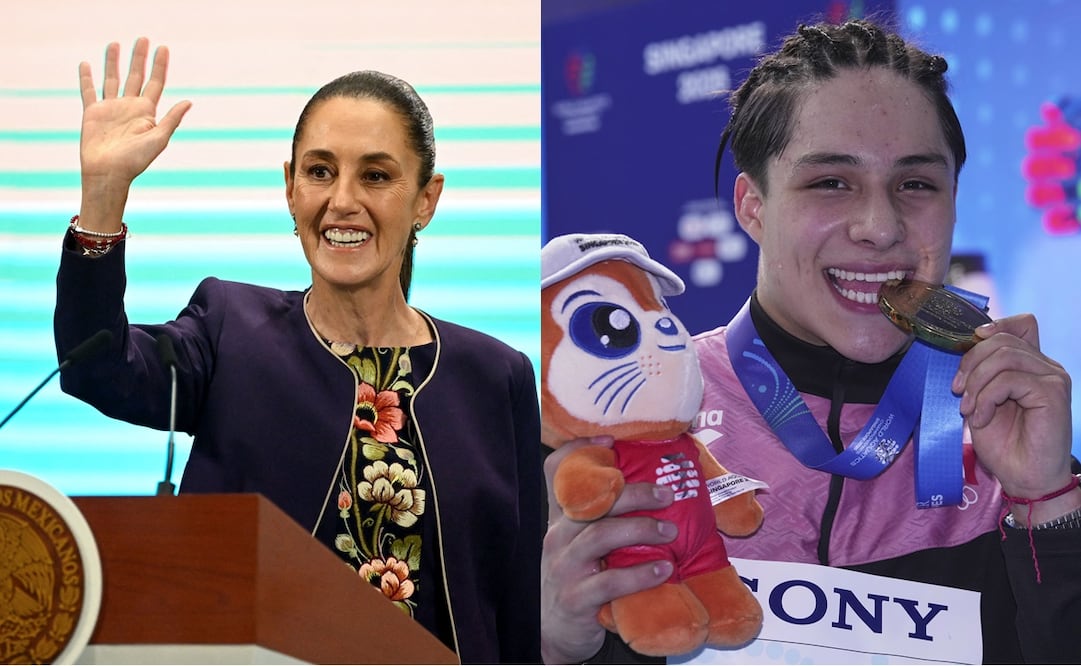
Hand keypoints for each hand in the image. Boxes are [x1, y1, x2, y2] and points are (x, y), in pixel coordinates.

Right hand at [78, 38, 190, 226]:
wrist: (108, 173)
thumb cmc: (135, 161)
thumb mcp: (158, 139)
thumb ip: (171, 119)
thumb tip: (189, 101)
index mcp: (146, 112)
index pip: (155, 83)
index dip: (160, 66)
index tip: (163, 48)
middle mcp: (129, 107)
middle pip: (135, 76)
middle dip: (139, 58)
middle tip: (143, 39)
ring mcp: (111, 109)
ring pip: (112, 79)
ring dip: (113, 62)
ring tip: (115, 44)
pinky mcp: (92, 113)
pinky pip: (88, 91)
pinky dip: (86, 78)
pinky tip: (86, 65)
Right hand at [541, 436, 677, 663]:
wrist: (557, 633)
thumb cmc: (580, 580)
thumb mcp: (583, 546)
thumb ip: (607, 521)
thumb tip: (656, 493)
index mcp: (562, 519)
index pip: (557, 473)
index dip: (579, 451)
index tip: (612, 441)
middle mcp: (557, 536)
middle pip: (591, 502)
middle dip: (633, 493)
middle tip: (667, 494)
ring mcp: (563, 566)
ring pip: (600, 536)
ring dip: (641, 529)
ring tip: (670, 531)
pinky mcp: (574, 598)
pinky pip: (608, 582)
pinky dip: (639, 574)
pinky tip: (663, 570)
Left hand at [954, 314, 1076, 520]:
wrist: (1024, 478)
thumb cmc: (1004, 444)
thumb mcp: (982, 401)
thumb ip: (981, 374)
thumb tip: (964, 347)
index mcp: (1031, 365)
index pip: (1022, 324)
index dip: (995, 325)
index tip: (970, 341)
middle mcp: (1046, 367)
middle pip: (1002, 340)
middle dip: (970, 362)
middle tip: (957, 392)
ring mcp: (1053, 378)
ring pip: (1003, 357)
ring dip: (976, 382)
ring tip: (968, 409)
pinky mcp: (1053, 393)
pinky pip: (1009, 379)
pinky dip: (986, 398)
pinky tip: (981, 418)